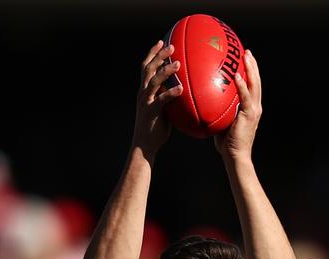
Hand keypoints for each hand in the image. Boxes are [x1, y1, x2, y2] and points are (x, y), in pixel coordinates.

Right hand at [132, 39, 182, 156]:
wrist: (144, 145)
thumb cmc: (155, 130)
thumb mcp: (163, 111)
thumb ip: (169, 100)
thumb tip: (185, 94)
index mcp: (144, 91)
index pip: (146, 67)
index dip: (153, 53)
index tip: (162, 42)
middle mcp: (143, 93)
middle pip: (149, 68)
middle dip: (159, 55)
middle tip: (171, 46)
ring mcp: (147, 101)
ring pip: (154, 80)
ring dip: (165, 70)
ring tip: (177, 64)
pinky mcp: (151, 112)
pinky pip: (162, 99)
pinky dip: (171, 92)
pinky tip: (180, 89)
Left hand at [215, 50, 261, 161]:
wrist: (236, 156)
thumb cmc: (227, 144)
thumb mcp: (222, 123)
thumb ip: (217, 111)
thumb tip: (203, 102)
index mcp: (251, 109)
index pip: (252, 87)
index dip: (250, 72)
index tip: (245, 59)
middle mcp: (255, 107)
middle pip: (256, 81)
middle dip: (253, 65)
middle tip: (246, 51)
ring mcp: (254, 111)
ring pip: (255, 85)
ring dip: (251, 69)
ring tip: (246, 56)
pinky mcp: (250, 115)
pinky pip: (246, 97)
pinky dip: (242, 85)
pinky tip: (237, 75)